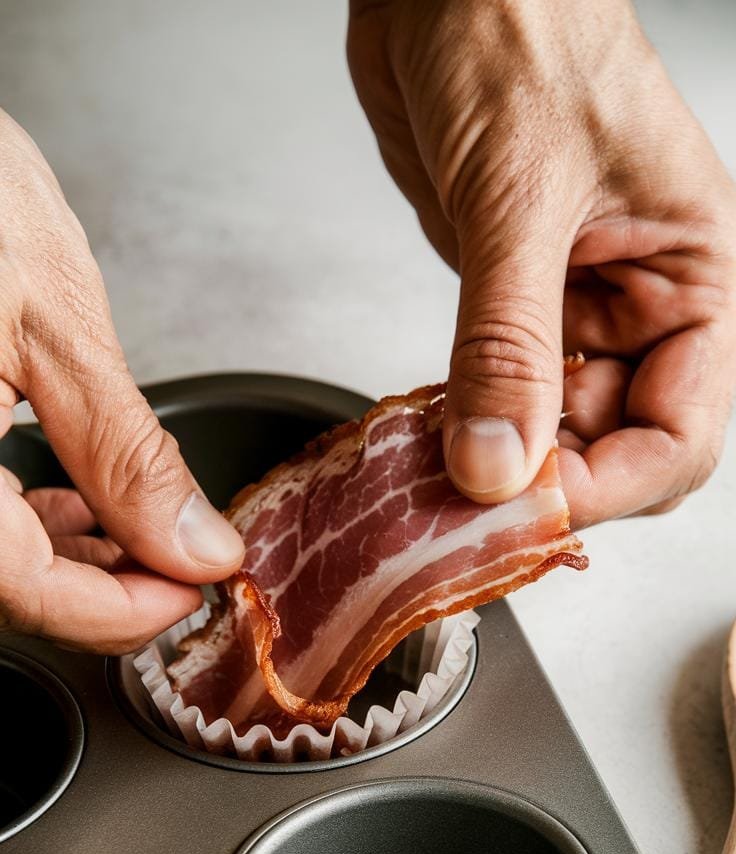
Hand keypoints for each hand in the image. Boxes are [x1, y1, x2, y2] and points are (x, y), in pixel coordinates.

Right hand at [0, 110, 243, 652]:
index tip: (194, 593)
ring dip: (69, 558)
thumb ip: (125, 452)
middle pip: (7, 583)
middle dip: (103, 586)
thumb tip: (192, 542)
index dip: (120, 612)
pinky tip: (74, 501)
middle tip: (179, 566)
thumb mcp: (48, 320)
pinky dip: (28, 515)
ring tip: (141, 536)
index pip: (25, 590)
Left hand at [348, 0, 735, 525]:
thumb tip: (500, 463)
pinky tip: (422, 441)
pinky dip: (457, 430)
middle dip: (549, 489)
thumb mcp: (520, 195)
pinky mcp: (503, 305)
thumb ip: (509, 342)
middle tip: (471, 511)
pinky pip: (492, 398)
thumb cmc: (521, 23)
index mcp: (692, 275)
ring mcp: (568, 309)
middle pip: (614, 450)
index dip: (612, 486)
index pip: (680, 433)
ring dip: (493, 468)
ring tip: (433, 481)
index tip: (533, 509)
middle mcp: (636, 304)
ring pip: (548, 436)